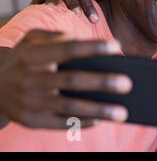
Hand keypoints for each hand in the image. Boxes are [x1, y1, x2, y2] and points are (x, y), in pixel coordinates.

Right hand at [0, 30, 131, 129]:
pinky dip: (82, 122)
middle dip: (102, 82)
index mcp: (32, 55)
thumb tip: (84, 43)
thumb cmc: (24, 58)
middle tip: (128, 83)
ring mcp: (29, 102)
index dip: (92, 47)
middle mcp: (30, 79)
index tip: (117, 46)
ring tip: (123, 112)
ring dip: (98, 110)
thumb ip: (56, 36)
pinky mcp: (31, 121)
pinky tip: (102, 119)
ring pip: (69, 107)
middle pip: (72, 81)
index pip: (67, 49)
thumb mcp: (31, 40)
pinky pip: (60, 124)